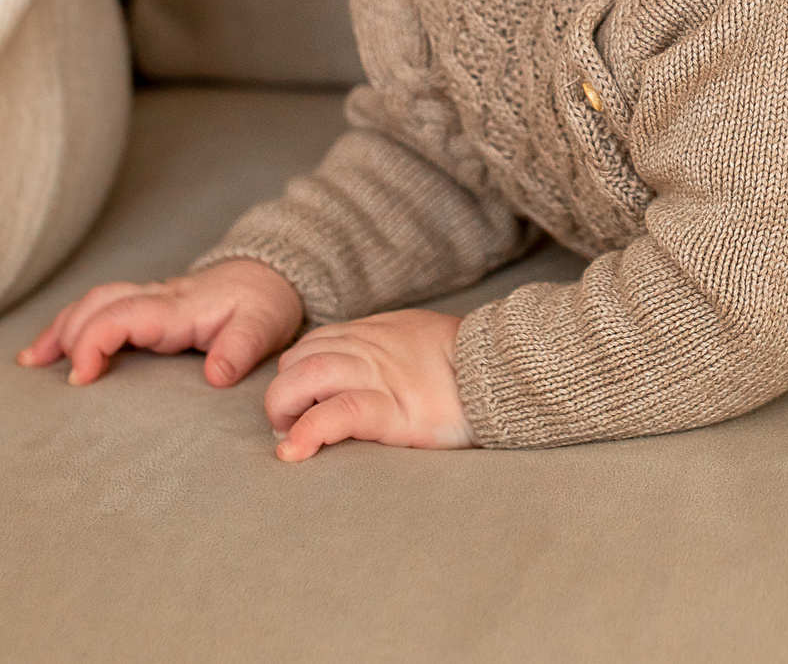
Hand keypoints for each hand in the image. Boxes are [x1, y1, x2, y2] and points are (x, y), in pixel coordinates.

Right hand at [18, 258, 303, 387]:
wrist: (272, 276)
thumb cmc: (264, 305)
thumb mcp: (264, 327)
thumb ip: (241, 349)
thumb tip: (216, 376)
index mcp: (177, 307)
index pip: (121, 315)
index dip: (94, 342)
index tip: (83, 377)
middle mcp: (156, 298)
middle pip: (97, 305)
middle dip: (69, 337)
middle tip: (61, 379)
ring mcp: (148, 298)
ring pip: (92, 303)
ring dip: (60, 329)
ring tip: (30, 362)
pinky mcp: (146, 305)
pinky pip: (99, 308)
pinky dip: (69, 326)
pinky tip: (46, 350)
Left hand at [262, 309, 472, 461]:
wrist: (506, 372)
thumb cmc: (466, 365)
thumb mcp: (417, 339)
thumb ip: (384, 348)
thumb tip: (359, 367)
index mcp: (374, 334)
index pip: (310, 347)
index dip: (295, 376)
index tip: (302, 404)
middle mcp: (368, 350)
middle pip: (297, 361)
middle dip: (282, 395)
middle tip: (292, 426)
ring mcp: (378, 377)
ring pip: (306, 379)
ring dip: (285, 411)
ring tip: (291, 438)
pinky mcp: (391, 410)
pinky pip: (336, 415)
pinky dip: (307, 433)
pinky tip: (295, 451)